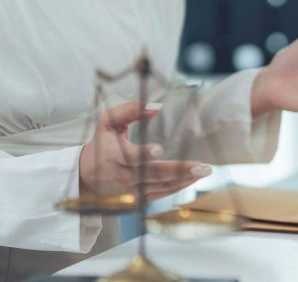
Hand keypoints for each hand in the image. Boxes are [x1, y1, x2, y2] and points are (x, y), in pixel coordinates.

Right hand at [79, 102, 211, 201]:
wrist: (84, 177)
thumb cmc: (100, 145)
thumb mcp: (107, 123)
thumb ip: (129, 110)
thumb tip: (156, 107)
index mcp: (112, 156)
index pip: (129, 157)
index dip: (143, 154)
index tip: (158, 149)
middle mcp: (121, 176)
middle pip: (152, 175)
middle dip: (179, 171)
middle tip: (202, 167)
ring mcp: (129, 191)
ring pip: (160, 187)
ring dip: (184, 180)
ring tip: (203, 171)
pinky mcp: (136, 199)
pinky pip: (160, 194)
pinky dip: (177, 187)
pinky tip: (192, 179)